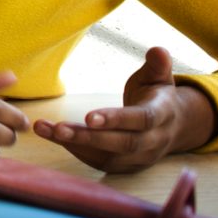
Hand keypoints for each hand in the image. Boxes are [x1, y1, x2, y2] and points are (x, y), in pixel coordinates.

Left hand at [32, 46, 214, 173]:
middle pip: (122, 143)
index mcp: (163, 115)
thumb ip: (157, 65)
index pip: (141, 120)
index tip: (88, 116)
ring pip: (107, 156)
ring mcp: (141, 157)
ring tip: (45, 129)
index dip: (116, 119)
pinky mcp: (127, 166)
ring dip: (74, 144)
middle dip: (89, 137)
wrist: (173, 125)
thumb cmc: (156, 94)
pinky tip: (53, 135)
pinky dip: (76, 151)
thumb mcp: (159, 77)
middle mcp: (154, 140)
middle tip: (58, 128)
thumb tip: (158, 50)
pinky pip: (100, 163)